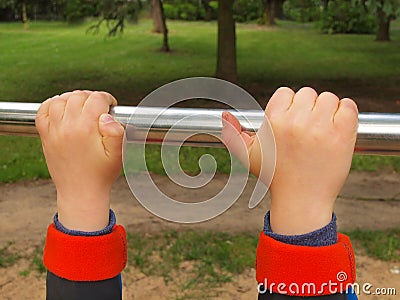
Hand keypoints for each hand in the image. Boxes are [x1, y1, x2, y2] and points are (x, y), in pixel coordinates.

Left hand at [36, 91, 124, 231]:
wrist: (81, 192)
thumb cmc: (102, 174)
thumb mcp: (117, 155)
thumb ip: (116, 133)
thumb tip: (107, 116)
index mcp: (86, 129)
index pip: (96, 99)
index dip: (107, 99)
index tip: (111, 105)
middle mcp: (67, 127)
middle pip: (78, 97)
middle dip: (91, 97)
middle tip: (99, 106)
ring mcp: (54, 131)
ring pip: (60, 100)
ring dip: (73, 98)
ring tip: (83, 105)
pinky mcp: (46, 136)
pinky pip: (43, 111)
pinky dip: (51, 104)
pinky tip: (62, 107)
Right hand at [222, 87, 357, 234]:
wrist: (302, 200)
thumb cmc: (274, 177)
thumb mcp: (248, 156)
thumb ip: (233, 134)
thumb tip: (224, 115)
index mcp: (274, 121)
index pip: (286, 92)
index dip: (290, 106)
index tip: (292, 122)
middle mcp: (297, 121)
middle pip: (308, 93)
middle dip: (308, 109)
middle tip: (307, 129)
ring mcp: (322, 127)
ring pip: (329, 98)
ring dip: (327, 110)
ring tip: (321, 130)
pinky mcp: (343, 134)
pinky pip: (349, 106)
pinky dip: (346, 112)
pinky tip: (337, 127)